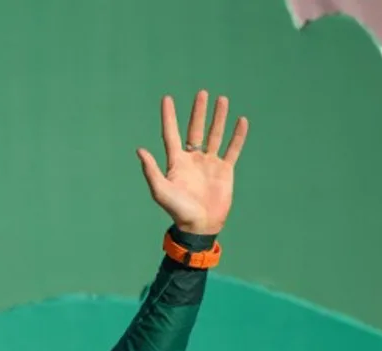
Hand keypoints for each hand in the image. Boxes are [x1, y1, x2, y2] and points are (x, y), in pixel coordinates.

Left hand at [137, 90, 248, 235]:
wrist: (200, 225)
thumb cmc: (177, 210)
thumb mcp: (160, 190)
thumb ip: (151, 170)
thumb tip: (139, 150)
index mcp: (176, 162)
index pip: (171, 133)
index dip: (168, 116)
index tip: (167, 98)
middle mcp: (192, 159)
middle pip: (195, 129)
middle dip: (198, 112)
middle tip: (201, 93)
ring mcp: (209, 164)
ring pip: (214, 135)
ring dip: (218, 118)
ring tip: (222, 99)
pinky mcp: (225, 170)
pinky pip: (232, 149)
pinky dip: (237, 136)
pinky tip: (241, 121)